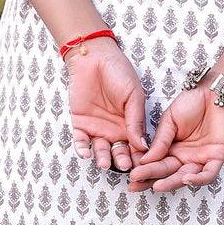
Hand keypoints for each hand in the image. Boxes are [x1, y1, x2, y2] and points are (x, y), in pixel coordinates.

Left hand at [64, 39, 149, 170]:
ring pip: (100, 150)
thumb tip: (143, 145)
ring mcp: (97, 128)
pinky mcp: (80, 124)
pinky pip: (80, 141)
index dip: (140, 157)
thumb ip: (136, 120)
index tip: (143, 165)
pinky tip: (86, 153)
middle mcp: (115, 130)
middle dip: (122, 161)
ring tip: (106, 163)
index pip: (136, 147)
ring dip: (103, 158)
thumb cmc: (118, 72)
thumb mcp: (134, 95)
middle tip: (126, 167)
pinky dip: (82, 148)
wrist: (94, 57)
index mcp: (131, 125)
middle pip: (119, 152)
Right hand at [126, 82, 223, 191]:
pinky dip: (198, 179)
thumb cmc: (192, 102)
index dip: (144, 171)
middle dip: (152, 178)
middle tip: (137, 182)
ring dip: (172, 183)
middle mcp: (184, 157)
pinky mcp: (216, 157)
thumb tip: (144, 159)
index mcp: (171, 149)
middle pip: (168, 173)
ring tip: (157, 186)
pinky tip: (186, 179)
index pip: (156, 164)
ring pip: (185, 177)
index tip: (131, 175)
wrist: (214, 92)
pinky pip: (208, 174)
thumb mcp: (169, 120)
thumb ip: (160, 140)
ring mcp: (200, 158)